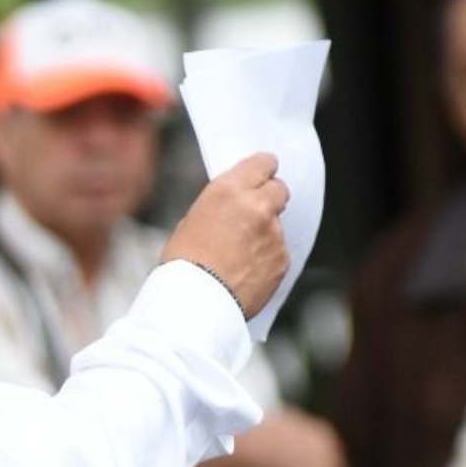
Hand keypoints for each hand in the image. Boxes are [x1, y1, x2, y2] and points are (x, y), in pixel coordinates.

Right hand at [160, 152, 290, 317]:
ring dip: (265, 232)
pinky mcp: (282, 260)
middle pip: (280, 189)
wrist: (196, 303)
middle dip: (270, 197)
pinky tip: (246, 270)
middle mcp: (257, 207)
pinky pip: (279, 251)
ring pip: (278, 224)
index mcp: (229, 190)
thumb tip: (234, 206)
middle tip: (254, 213)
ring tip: (239, 254)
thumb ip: (221, 206)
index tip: (261, 174)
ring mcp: (273, 234)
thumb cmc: (184, 264)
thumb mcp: (191, 220)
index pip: (263, 163)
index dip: (262, 169)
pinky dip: (267, 258)